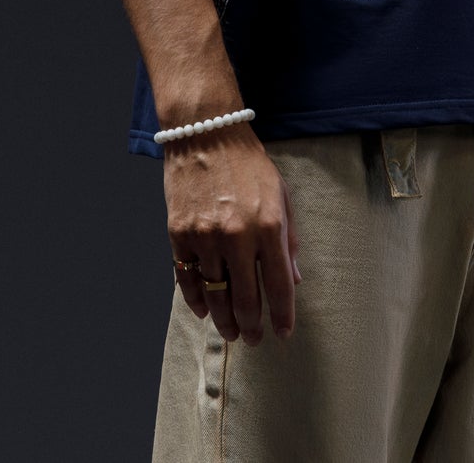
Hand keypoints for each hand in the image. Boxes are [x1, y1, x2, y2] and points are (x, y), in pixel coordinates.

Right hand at [166, 122, 301, 345]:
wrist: (207, 133)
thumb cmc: (249, 163)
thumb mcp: (280, 195)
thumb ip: (289, 239)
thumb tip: (294, 279)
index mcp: (269, 225)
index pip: (279, 286)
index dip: (282, 316)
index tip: (283, 333)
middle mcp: (237, 236)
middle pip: (246, 299)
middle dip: (252, 326)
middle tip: (253, 339)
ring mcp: (205, 237)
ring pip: (215, 295)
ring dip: (224, 321)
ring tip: (231, 332)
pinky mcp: (179, 234)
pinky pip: (187, 279)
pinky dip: (196, 300)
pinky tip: (205, 311)